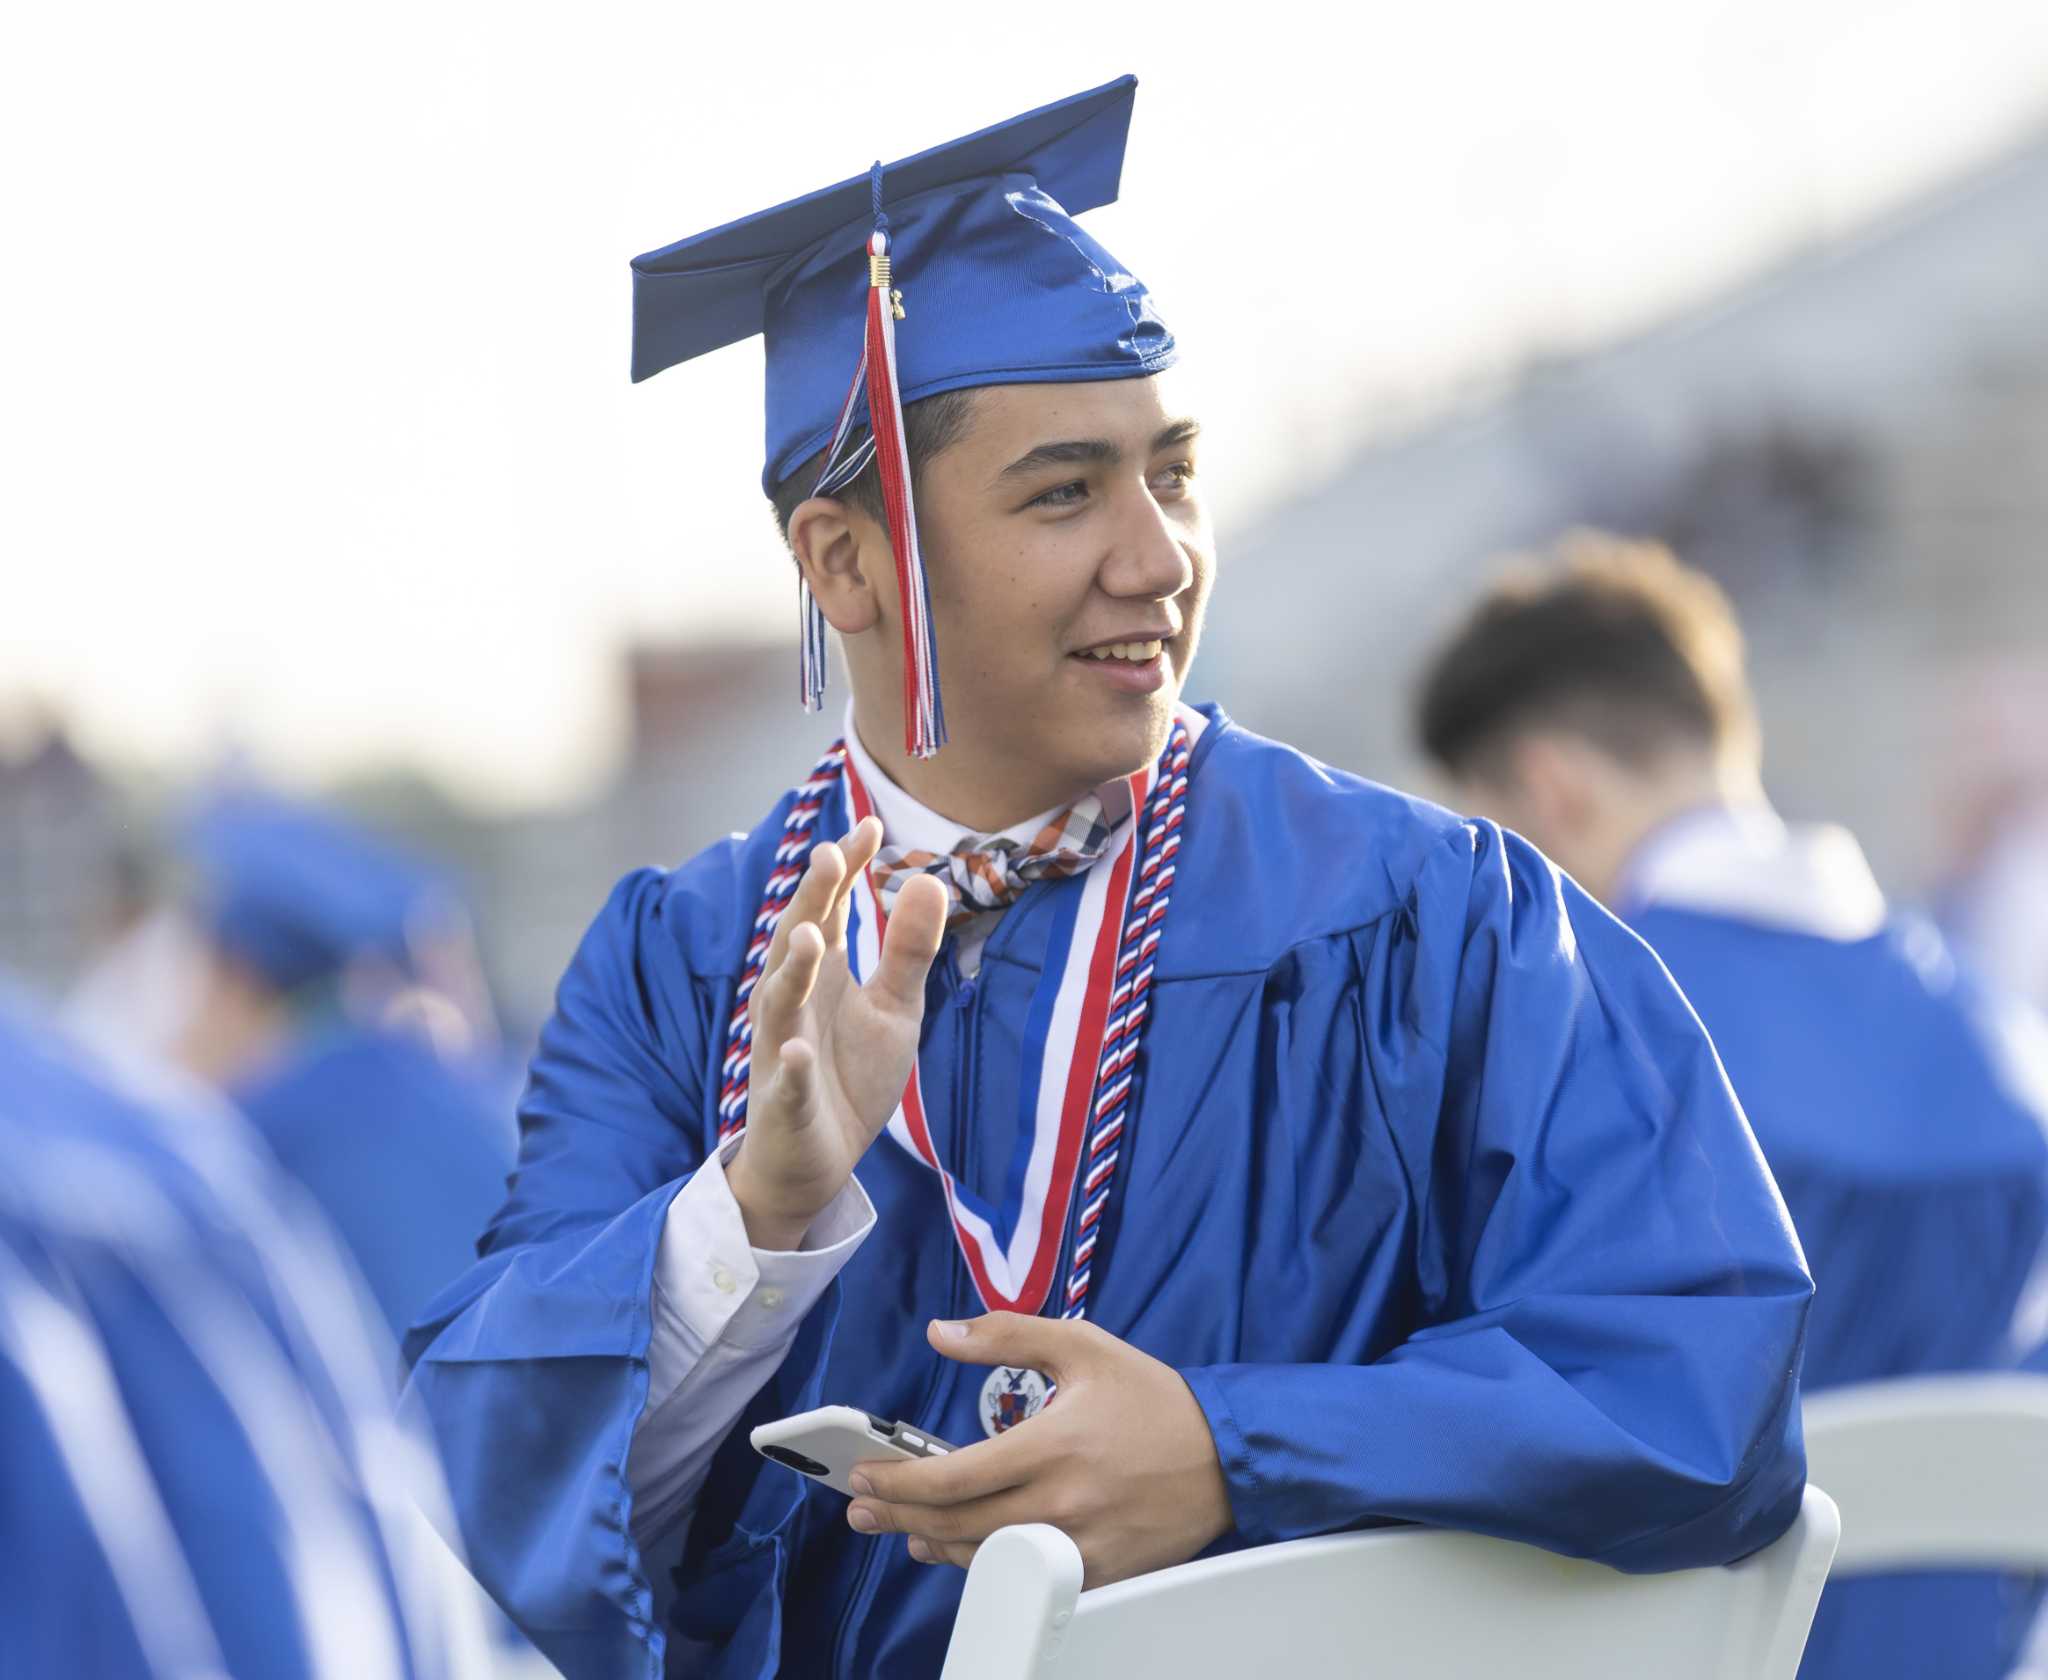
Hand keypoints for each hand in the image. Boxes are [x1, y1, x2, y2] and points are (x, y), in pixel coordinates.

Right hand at [725, 816, 948, 1249]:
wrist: (817, 1161)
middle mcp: (794, 1002)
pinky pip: (786, 1084)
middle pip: (795, 941)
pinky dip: (792, 1069)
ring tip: (812, 937)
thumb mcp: (893, 1009)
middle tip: (828, 854)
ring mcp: (783, 1051)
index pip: (829, 909)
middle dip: (810, 900)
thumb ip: (907, 949)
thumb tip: (928, 877)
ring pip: (779, 1004)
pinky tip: (802, 1055)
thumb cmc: (850, 1074)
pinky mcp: (785, 1103)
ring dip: (792, 971)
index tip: (869, 824)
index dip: (844, 869)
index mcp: (822, 975)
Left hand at [845, 1313, 1233, 1587]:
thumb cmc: (1153, 1399)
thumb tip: (940, 1332)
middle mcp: (1061, 1502)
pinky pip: (1024, 1578)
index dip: (901, 1479)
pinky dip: (984, 1565)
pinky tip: (960, 1551)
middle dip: (899, 1514)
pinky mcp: (1096, 1573)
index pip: (956, 1475)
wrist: (1226, 1456)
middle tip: (862, 1507)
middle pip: (957, 1522)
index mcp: (1053, 1444)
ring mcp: (1079, 1545)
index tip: (866, 1472)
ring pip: (985, 1557)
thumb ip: (1008, 1334)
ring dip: (932, 1544)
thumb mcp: (1083, 1346)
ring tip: (902, 1529)